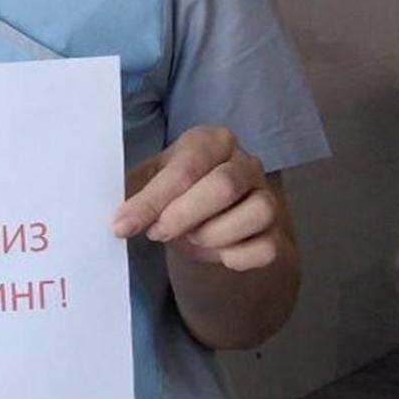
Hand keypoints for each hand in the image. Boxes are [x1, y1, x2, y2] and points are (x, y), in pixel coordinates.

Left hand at [111, 126, 286, 271]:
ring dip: (212, 236)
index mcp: (212, 141)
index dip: (152, 200)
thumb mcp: (149, 182)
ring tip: (190, 237)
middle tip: (158, 232)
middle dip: (183, 217)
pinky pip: (266, 248)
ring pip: (255, 214)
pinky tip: (216, 252)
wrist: (209, 218)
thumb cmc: (175, 192)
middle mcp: (246, 162)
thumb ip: (134, 194)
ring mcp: (267, 196)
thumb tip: (121, 220)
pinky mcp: (277, 231)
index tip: (123, 225)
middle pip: (224, 187)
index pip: (185, 168)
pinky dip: (236, 257)